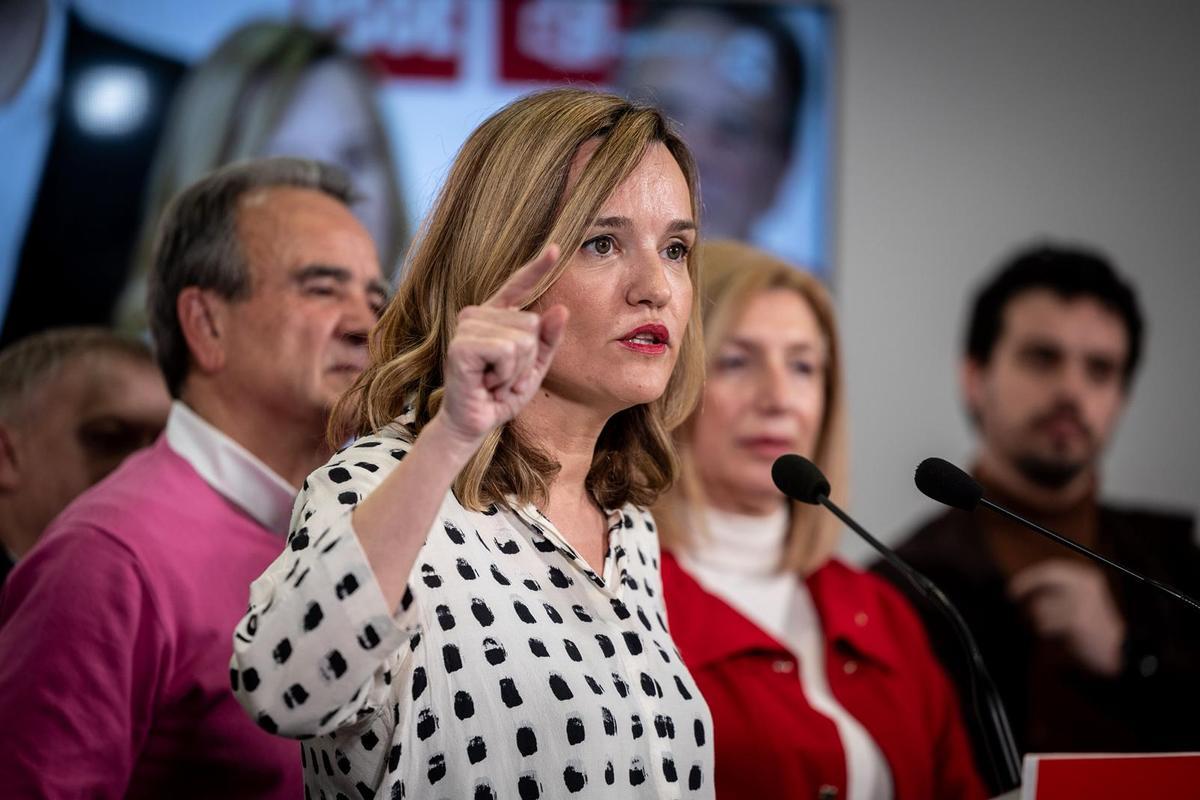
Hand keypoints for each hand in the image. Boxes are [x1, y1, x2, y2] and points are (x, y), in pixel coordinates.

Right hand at [438, 245, 568, 446]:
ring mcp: (467, 327)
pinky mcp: (462, 345)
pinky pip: (507, 351)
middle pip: (532, 323)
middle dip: (528, 360)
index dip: (537, 267)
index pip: (518, 285)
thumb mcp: (534, 368)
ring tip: (495, 381)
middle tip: (504, 376)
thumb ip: (548, 340)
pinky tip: (488, 383)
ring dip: (516, 370)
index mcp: (495, 316)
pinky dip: (505, 374)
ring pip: (523, 339)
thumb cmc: (500, 395)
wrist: (473, 424)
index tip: (555, 248)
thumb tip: (560, 309)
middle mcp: (478, 314)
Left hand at [1009, 559, 1127, 676]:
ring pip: (1041, 605)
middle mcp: (1085, 584)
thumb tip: (1025, 585)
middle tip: (1012, 597)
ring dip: (1040, 620)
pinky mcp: (1076, 619)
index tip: (1013, 586)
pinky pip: (1045, 624)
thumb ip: (1058, 592)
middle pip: (1045, 578)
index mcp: (1087, 579)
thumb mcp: (1081, 602)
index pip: (1051, 569)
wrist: (1119, 652)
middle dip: (1025, 586)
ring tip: (1054, 629)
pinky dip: (1047, 632)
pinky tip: (1061, 636)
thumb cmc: (1095, 629)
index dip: (1029, 576)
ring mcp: (1081, 601)